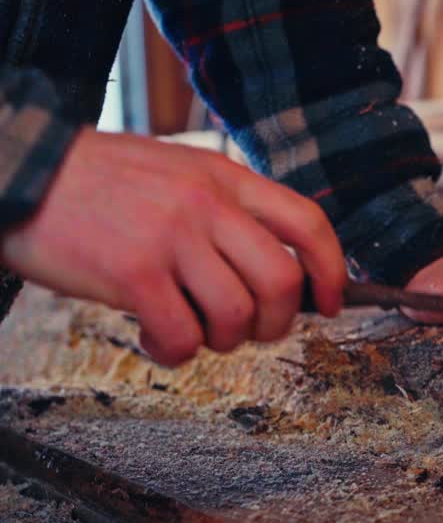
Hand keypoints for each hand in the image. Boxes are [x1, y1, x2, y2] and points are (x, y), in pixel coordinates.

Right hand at [0, 129, 346, 365]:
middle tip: (251, 329)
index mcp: (225, 177)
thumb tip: (273, 266)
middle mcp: (208, 205)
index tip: (330, 302)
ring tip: (193, 330)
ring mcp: (172, 238)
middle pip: (284, 280)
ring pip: (238, 314)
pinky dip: (175, 352)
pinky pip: (182, 337)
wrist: (20, 170)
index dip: (331, 271)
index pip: (308, 223)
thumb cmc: (97, 181)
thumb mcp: (178, 171)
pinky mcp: (134, 274)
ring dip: (224, 340)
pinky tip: (153, 338)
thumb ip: (225, 208)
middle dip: (278, 321)